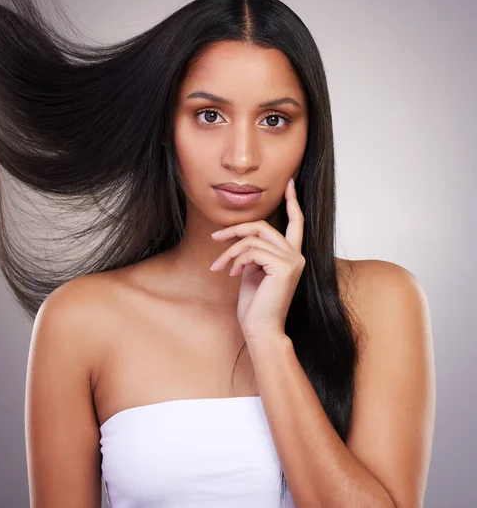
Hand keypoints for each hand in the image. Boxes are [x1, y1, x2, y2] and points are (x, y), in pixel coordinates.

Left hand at [209, 177, 304, 342]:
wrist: (260, 329)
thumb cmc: (255, 304)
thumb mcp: (253, 271)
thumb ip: (253, 252)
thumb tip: (241, 238)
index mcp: (292, 255)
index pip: (296, 222)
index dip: (292, 201)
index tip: (289, 182)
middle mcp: (297, 255)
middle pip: (263, 226)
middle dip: (236, 229)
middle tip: (215, 238)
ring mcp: (293, 260)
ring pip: (253, 239)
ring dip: (230, 251)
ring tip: (219, 267)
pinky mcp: (284, 266)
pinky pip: (251, 250)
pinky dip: (236, 259)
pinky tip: (233, 274)